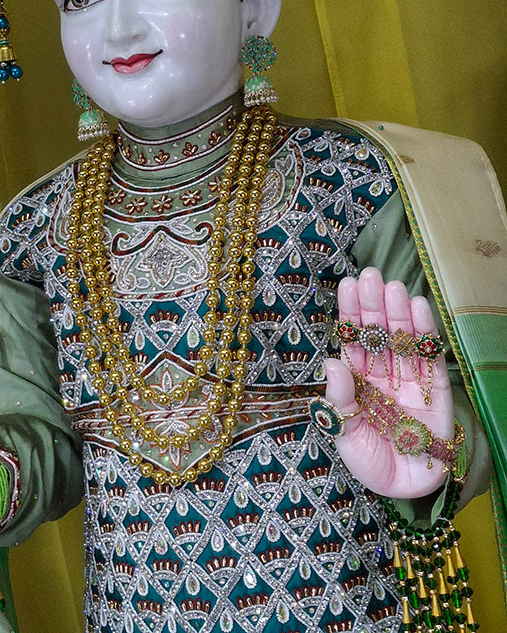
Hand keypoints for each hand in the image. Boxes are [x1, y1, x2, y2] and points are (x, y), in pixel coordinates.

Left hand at [325, 267, 454, 498]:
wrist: (406, 489)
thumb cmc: (370, 461)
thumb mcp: (345, 434)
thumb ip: (339, 400)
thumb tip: (330, 362)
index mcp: (357, 380)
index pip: (353, 339)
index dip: (351, 313)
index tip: (347, 285)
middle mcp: (382, 373)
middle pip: (377, 332)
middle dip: (373, 304)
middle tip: (369, 275)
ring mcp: (409, 379)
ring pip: (402, 338)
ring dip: (398, 312)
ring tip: (393, 286)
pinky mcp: (435, 390)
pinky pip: (429, 356)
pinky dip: (425, 332)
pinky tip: (419, 307)